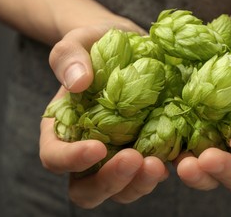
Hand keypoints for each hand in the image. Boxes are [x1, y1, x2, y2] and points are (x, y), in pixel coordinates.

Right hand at [40, 18, 167, 208]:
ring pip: (121, 189)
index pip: (54, 157)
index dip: (71, 160)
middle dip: (109, 182)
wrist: (130, 46)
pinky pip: (149, 175)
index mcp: (64, 128)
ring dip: (138, 184)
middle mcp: (89, 150)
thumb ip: (68, 58)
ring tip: (158, 164)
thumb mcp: (79, 41)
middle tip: (133, 160)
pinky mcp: (146, 151)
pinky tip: (176, 159)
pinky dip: (160, 173)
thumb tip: (77, 82)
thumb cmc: (97, 45)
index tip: (97, 147)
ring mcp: (118, 154)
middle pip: (87, 188)